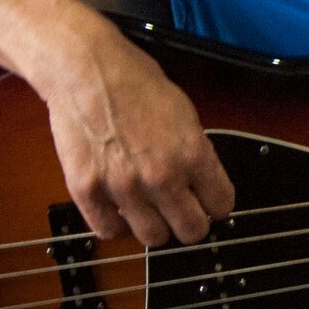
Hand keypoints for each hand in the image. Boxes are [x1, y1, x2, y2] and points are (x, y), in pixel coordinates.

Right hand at [43, 30, 234, 246]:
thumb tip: (203, 182)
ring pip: (153, 237)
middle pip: (192, 231)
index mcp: (193, 154)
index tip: (209, 202)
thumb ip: (196, 152)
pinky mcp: (87, 190)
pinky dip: (116, 224)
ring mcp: (123, 186)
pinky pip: (109, 231)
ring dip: (154, 226)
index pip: (222, 205)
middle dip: (191, 223)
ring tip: (149, 209)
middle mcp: (162, 175)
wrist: (87, 70)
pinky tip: (119, 208)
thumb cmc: (135, 82)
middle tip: (182, 212)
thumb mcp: (185, 113)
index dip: (216, 204)